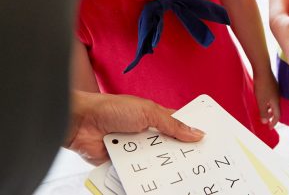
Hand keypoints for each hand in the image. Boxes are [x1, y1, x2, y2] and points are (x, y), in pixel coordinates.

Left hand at [65, 90, 203, 164]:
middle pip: (168, 146)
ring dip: (161, 164)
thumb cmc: (111, 108)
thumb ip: (172, 124)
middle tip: (196, 163)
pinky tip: (155, 179)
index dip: (191, 132)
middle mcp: (145, 132)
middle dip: (179, 153)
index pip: (178, 125)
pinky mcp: (122, 162)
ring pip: (154, 161)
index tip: (207, 142)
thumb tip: (196, 132)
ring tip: (179, 174)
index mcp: (154, 116)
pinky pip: (138, 171)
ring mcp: (134, 148)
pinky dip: (143, 174)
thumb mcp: (148, 112)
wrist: (81, 123)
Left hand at [253, 70, 280, 127]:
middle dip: (272, 117)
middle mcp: (277, 97)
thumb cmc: (262, 86)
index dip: (274, 122)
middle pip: (276, 110)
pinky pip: (271, 98)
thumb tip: (265, 122)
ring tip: (263, 112)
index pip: (277, 115)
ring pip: (273, 103)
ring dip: (269, 110)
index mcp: (276, 102)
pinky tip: (262, 101)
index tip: (270, 128)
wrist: (262, 69)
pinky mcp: (271, 86)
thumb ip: (263, 112)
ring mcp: (275, 91)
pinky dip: (268, 103)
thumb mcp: (261, 101)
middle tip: (267, 122)